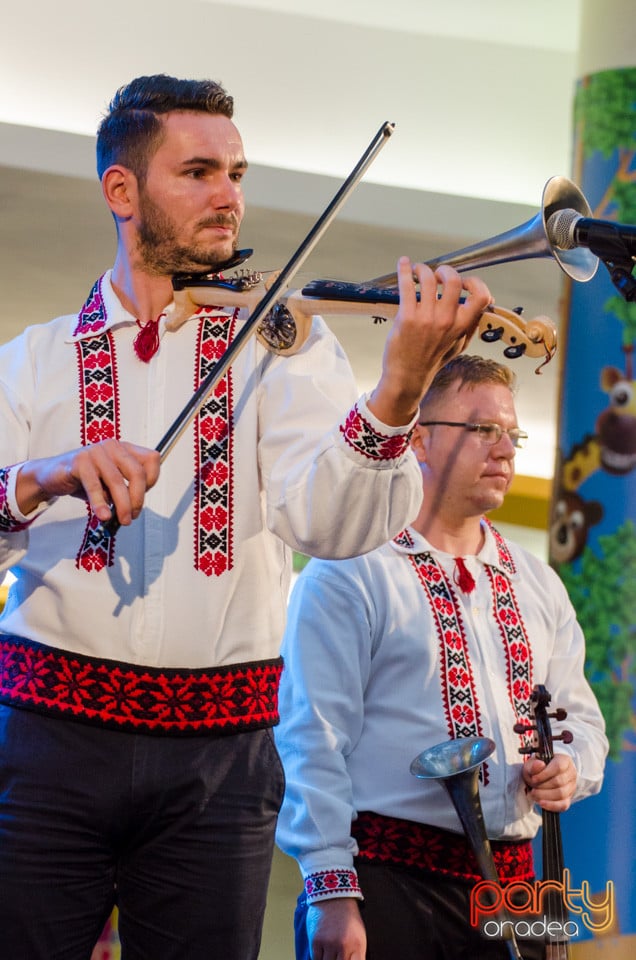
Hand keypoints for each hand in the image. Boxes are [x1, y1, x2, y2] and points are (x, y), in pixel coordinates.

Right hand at [16, 439, 160, 525]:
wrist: (52, 475)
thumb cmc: (85, 480)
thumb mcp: (110, 484)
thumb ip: (125, 490)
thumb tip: (134, 510)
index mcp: (124, 448)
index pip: (152, 459)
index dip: (152, 480)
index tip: (141, 497)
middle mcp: (113, 446)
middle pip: (137, 472)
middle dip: (138, 499)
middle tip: (132, 516)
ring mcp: (96, 452)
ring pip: (117, 481)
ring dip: (122, 505)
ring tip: (122, 520)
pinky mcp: (79, 461)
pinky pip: (95, 486)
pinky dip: (100, 503)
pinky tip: (103, 515)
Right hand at [306, 898, 366, 959]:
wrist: (333, 896)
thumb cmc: (348, 918)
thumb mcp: (360, 936)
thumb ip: (357, 955)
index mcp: (358, 945)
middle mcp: (343, 946)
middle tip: (337, 956)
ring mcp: (328, 944)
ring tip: (331, 953)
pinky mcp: (315, 941)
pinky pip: (316, 959)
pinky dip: (319, 958)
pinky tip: (322, 952)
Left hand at [368, 258, 491, 425]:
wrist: (408, 377)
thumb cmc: (432, 361)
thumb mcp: (458, 346)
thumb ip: (470, 325)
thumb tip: (483, 306)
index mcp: (461, 326)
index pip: (480, 296)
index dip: (474, 282)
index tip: (464, 280)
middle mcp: (446, 320)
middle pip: (453, 280)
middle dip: (445, 270)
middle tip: (437, 274)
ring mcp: (426, 319)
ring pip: (427, 279)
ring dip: (422, 269)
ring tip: (417, 270)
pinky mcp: (406, 317)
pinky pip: (407, 286)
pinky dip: (404, 270)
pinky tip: (404, 263)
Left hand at [522, 754, 576, 811]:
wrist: (541, 776)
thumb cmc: (538, 768)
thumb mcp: (532, 764)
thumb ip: (533, 765)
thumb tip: (539, 764)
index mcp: (564, 760)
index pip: (558, 767)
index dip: (545, 774)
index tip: (533, 779)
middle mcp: (571, 773)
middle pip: (559, 782)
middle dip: (542, 786)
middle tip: (532, 788)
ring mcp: (571, 787)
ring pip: (561, 794)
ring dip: (545, 795)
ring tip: (534, 794)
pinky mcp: (569, 798)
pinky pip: (563, 805)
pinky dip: (551, 805)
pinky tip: (541, 803)